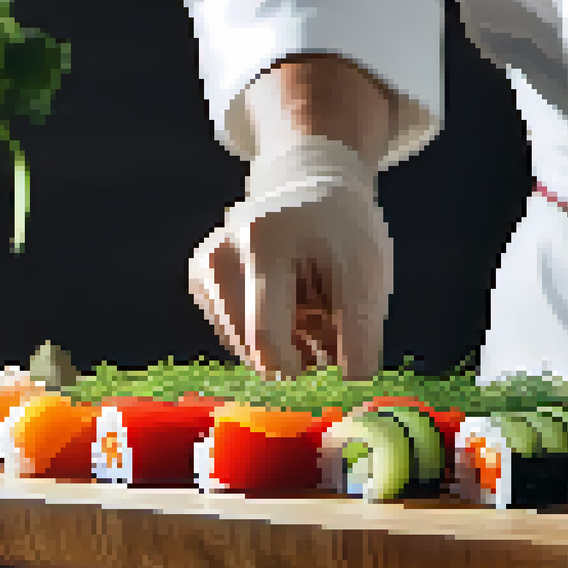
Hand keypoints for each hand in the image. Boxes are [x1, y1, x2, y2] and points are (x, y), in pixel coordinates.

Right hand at [188, 135, 392, 380]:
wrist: (310, 187)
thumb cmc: (343, 231)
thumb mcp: (369, 272)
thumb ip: (363, 329)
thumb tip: (352, 380)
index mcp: (261, 243)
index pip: (265, 336)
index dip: (299, 366)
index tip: (329, 360)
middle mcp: (218, 255)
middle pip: (254, 349)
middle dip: (295, 351)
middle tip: (324, 317)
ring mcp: (203, 268)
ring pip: (245, 349)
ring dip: (284, 342)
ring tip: (307, 302)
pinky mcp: (199, 282)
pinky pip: (237, 337)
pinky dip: (267, 331)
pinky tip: (283, 299)